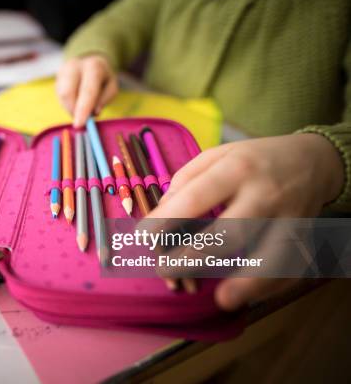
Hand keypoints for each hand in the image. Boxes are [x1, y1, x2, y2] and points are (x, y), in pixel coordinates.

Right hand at [56, 55, 117, 127]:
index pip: (87, 91)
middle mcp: (75, 66)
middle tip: (82, 119)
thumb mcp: (111, 86)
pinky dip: (68, 104)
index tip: (79, 124)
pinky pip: (59, 96)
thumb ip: (105, 98)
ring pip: (61, 96)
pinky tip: (76, 101)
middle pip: (67, 93)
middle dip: (73, 110)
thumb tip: (94, 112)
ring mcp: (63, 70)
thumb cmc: (103, 77)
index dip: (83, 109)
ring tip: (81, 108)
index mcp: (93, 67)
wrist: (90, 59)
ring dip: (70, 108)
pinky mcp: (57, 77)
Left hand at [149, 134, 344, 309]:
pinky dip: (271, 287)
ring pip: (272, 255)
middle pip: (231, 231)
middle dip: (195, 256)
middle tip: (165, 270)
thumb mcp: (216, 155)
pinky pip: (292, 267)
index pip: (196, 196)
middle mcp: (264, 193)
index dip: (167, 219)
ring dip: (248, 281)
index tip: (143, 236)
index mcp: (236, 168)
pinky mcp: (306, 237)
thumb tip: (161, 214)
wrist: (311, 160)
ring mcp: (289, 217)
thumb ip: (186, 182)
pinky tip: (248, 298)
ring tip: (222, 300)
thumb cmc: (251, 160)